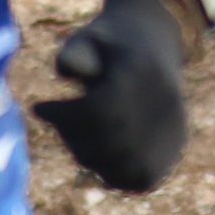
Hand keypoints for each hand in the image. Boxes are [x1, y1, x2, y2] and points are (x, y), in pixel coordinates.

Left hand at [30, 0, 187, 192]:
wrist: (154, 45)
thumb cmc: (109, 44)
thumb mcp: (89, 36)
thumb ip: (75, 51)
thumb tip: (67, 72)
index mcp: (143, 70)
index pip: (98, 110)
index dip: (62, 116)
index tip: (39, 108)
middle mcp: (165, 102)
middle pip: (110, 141)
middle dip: (73, 137)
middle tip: (58, 121)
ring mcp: (174, 129)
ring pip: (123, 166)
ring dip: (90, 156)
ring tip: (79, 132)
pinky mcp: (175, 148)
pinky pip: (138, 178)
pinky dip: (112, 171)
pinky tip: (99, 148)